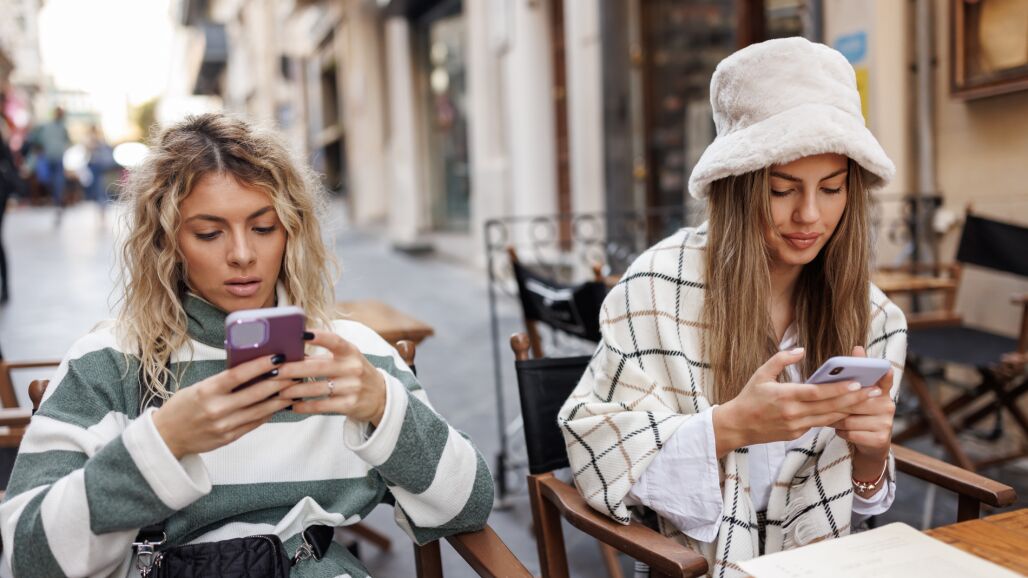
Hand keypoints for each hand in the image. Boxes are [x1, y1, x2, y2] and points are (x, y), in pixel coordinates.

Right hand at [153, 354, 293, 458]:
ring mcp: (224, 426)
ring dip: (280, 397)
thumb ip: (223, 381)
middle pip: (256, 393)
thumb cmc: (183, 406)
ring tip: (294, 386)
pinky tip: (279, 403)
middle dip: (279, 381)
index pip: (238, 374)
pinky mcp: (229, 438)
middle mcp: (217, 409)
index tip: (278, 356)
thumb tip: (253, 368)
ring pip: (261, 410)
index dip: (260, 365)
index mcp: (206, 391)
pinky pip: (255, 423)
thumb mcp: (198, 388)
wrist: (167, 437)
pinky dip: (269, 412)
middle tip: (295, 370)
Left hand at [275, 329, 387, 425]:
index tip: (301, 334)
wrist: (381, 397)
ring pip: (316, 388)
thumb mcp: (347, 359)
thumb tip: (290, 353)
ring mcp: (352, 387)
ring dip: (293, 390)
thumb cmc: (355, 373)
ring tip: (277, 390)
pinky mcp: (350, 405)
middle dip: (292, 369)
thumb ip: (324, 355)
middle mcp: (353, 368)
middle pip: (317, 367)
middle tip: (273, 370)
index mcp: (351, 352)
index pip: (335, 341)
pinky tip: (292, 405)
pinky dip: (304, 406)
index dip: (319, 336)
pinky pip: (321, 406)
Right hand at [713, 348, 879, 456]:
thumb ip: (781, 359)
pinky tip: (850, 411)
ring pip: (829, 418)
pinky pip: (820, 424)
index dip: (839, 389)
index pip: (817, 393)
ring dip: (850, 410)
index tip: (857, 383)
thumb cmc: (749, 397)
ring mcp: (796, 426)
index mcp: (784, 396)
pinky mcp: (796, 434)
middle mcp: (793, 413)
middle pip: (829, 407)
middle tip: (874, 392)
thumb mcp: (760, 373)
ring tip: (868, 402)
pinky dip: (836, 418)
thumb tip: (800, 350)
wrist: (737, 426)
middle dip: (854, 399)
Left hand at [830, 346, 895, 481]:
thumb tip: (857, 347)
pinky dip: (841, 432)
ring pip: (851, 418)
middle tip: (822, 404)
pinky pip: (852, 432)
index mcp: (881, 392)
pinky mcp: (881, 438)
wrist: (869, 446)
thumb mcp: (856, 398)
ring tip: (832, 420)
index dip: (884, 373)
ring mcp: (887, 422)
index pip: (884, 380)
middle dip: (838, 405)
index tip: (884, 367)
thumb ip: (855, 377)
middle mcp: (888, 405)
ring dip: (836, 420)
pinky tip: (840, 431)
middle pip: (857, 401)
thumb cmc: (858, 416)